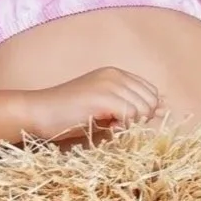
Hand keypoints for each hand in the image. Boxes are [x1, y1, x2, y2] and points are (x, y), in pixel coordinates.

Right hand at [24, 67, 162, 143]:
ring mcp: (109, 84)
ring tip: (107, 124)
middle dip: (139, 118)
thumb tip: (163, 109)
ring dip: (130, 123)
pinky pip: (131, 115)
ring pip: (144, 109)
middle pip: (151, 101)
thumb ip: (130, 107)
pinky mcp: (103, 97)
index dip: (143, 111)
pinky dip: (122, 127)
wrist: (37, 113)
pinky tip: (105, 126)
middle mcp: (115, 74)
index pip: (151, 92)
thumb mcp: (103, 108)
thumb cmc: (66, 115)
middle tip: (114, 124)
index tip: (122, 121)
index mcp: (116, 73)